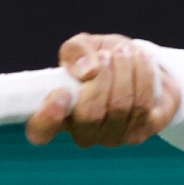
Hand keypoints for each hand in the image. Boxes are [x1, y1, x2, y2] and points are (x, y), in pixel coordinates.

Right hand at [25, 33, 179, 147]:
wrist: (139, 66)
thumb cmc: (103, 59)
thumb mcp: (84, 46)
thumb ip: (75, 50)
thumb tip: (85, 69)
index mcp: (57, 114)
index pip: (41, 131)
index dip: (47, 118)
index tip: (61, 92)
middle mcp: (83, 133)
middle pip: (90, 115)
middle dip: (102, 78)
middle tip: (106, 55)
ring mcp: (112, 137)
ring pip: (119, 108)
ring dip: (124, 72)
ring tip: (124, 52)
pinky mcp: (139, 132)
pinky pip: (142, 106)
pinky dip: (142, 77)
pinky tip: (140, 60)